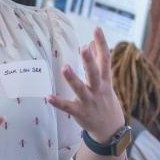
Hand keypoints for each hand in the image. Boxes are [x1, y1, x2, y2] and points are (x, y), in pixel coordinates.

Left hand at [47, 27, 125, 143]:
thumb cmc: (106, 101)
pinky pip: (68, 107)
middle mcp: (98, 89)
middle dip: (89, 60)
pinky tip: (48, 97)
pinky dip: (59, 102)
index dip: (101, 43)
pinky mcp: (80, 113)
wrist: (111, 130)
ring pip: (81, 89)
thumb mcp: (106, 82)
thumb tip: (91, 43)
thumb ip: (97, 62)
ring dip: (73, 79)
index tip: (97, 28)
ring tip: (65, 67)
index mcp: (105, 80)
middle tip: (83, 47)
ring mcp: (90, 101)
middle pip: (94, 72)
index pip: (105, 59)